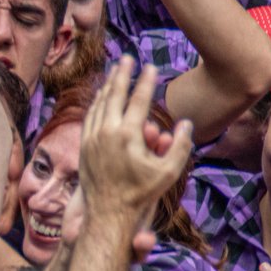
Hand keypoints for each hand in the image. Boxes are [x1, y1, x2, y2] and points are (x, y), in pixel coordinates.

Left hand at [79, 57, 192, 216]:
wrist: (107, 212)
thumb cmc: (141, 194)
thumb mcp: (168, 172)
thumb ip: (181, 146)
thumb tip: (186, 123)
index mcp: (127, 135)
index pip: (138, 100)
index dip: (146, 81)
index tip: (151, 66)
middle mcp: (106, 132)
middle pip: (114, 94)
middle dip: (122, 74)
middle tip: (127, 58)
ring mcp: (92, 138)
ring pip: (99, 104)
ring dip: (107, 86)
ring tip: (114, 72)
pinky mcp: (83, 145)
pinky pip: (89, 117)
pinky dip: (96, 103)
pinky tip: (100, 96)